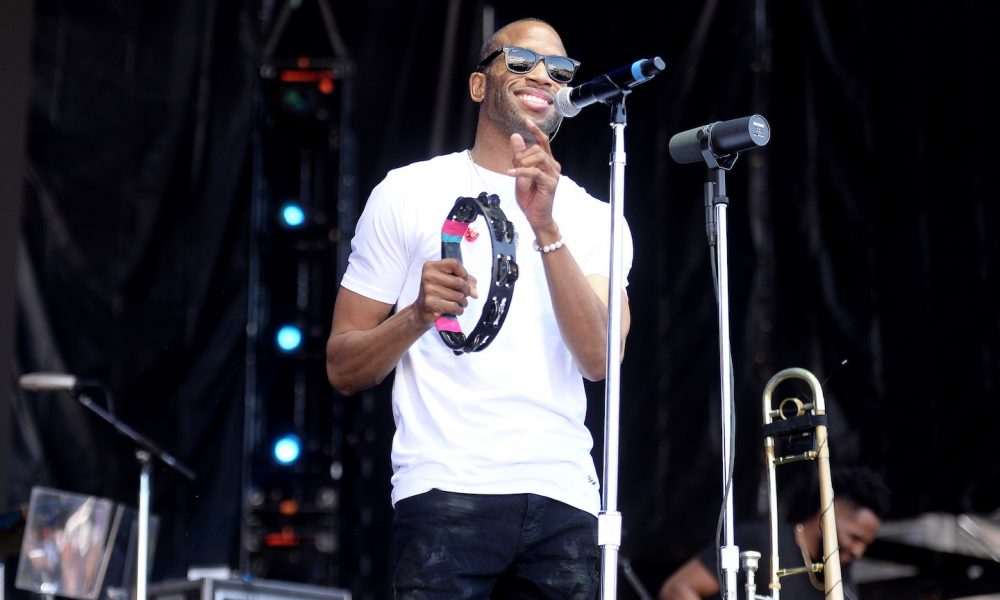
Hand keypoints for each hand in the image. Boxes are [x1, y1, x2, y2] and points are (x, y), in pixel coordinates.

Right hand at [414, 259, 477, 323]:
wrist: (421, 310)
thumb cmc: (437, 293)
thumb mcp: (450, 281)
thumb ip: (466, 281)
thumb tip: (475, 293)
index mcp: (431, 266)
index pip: (455, 263)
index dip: (464, 273)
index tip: (463, 281)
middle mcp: (428, 276)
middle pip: (459, 282)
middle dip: (466, 291)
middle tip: (462, 295)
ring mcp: (428, 289)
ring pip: (459, 296)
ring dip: (463, 302)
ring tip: (458, 303)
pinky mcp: (430, 303)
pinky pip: (454, 306)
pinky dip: (459, 310)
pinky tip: (455, 310)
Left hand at [508, 118, 560, 232]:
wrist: (536, 217)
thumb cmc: (530, 197)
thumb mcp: (520, 173)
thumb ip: (519, 155)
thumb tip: (515, 136)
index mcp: (547, 162)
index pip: (543, 142)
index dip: (535, 130)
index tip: (526, 121)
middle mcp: (553, 166)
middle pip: (537, 149)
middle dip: (522, 155)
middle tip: (513, 166)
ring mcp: (553, 175)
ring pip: (538, 157)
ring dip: (522, 163)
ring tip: (514, 172)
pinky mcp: (550, 184)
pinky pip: (534, 172)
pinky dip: (521, 171)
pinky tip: (511, 173)